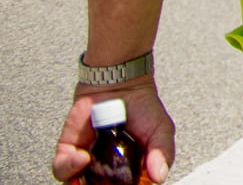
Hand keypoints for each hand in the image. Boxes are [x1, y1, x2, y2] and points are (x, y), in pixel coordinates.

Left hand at [53, 80, 173, 182]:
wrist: (121, 83)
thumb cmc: (143, 107)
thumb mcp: (161, 131)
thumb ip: (163, 153)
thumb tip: (159, 177)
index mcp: (129, 172)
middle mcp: (106, 170)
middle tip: (107, 184)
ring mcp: (87, 162)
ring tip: (92, 179)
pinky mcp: (68, 151)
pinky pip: (62, 168)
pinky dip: (70, 167)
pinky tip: (83, 157)